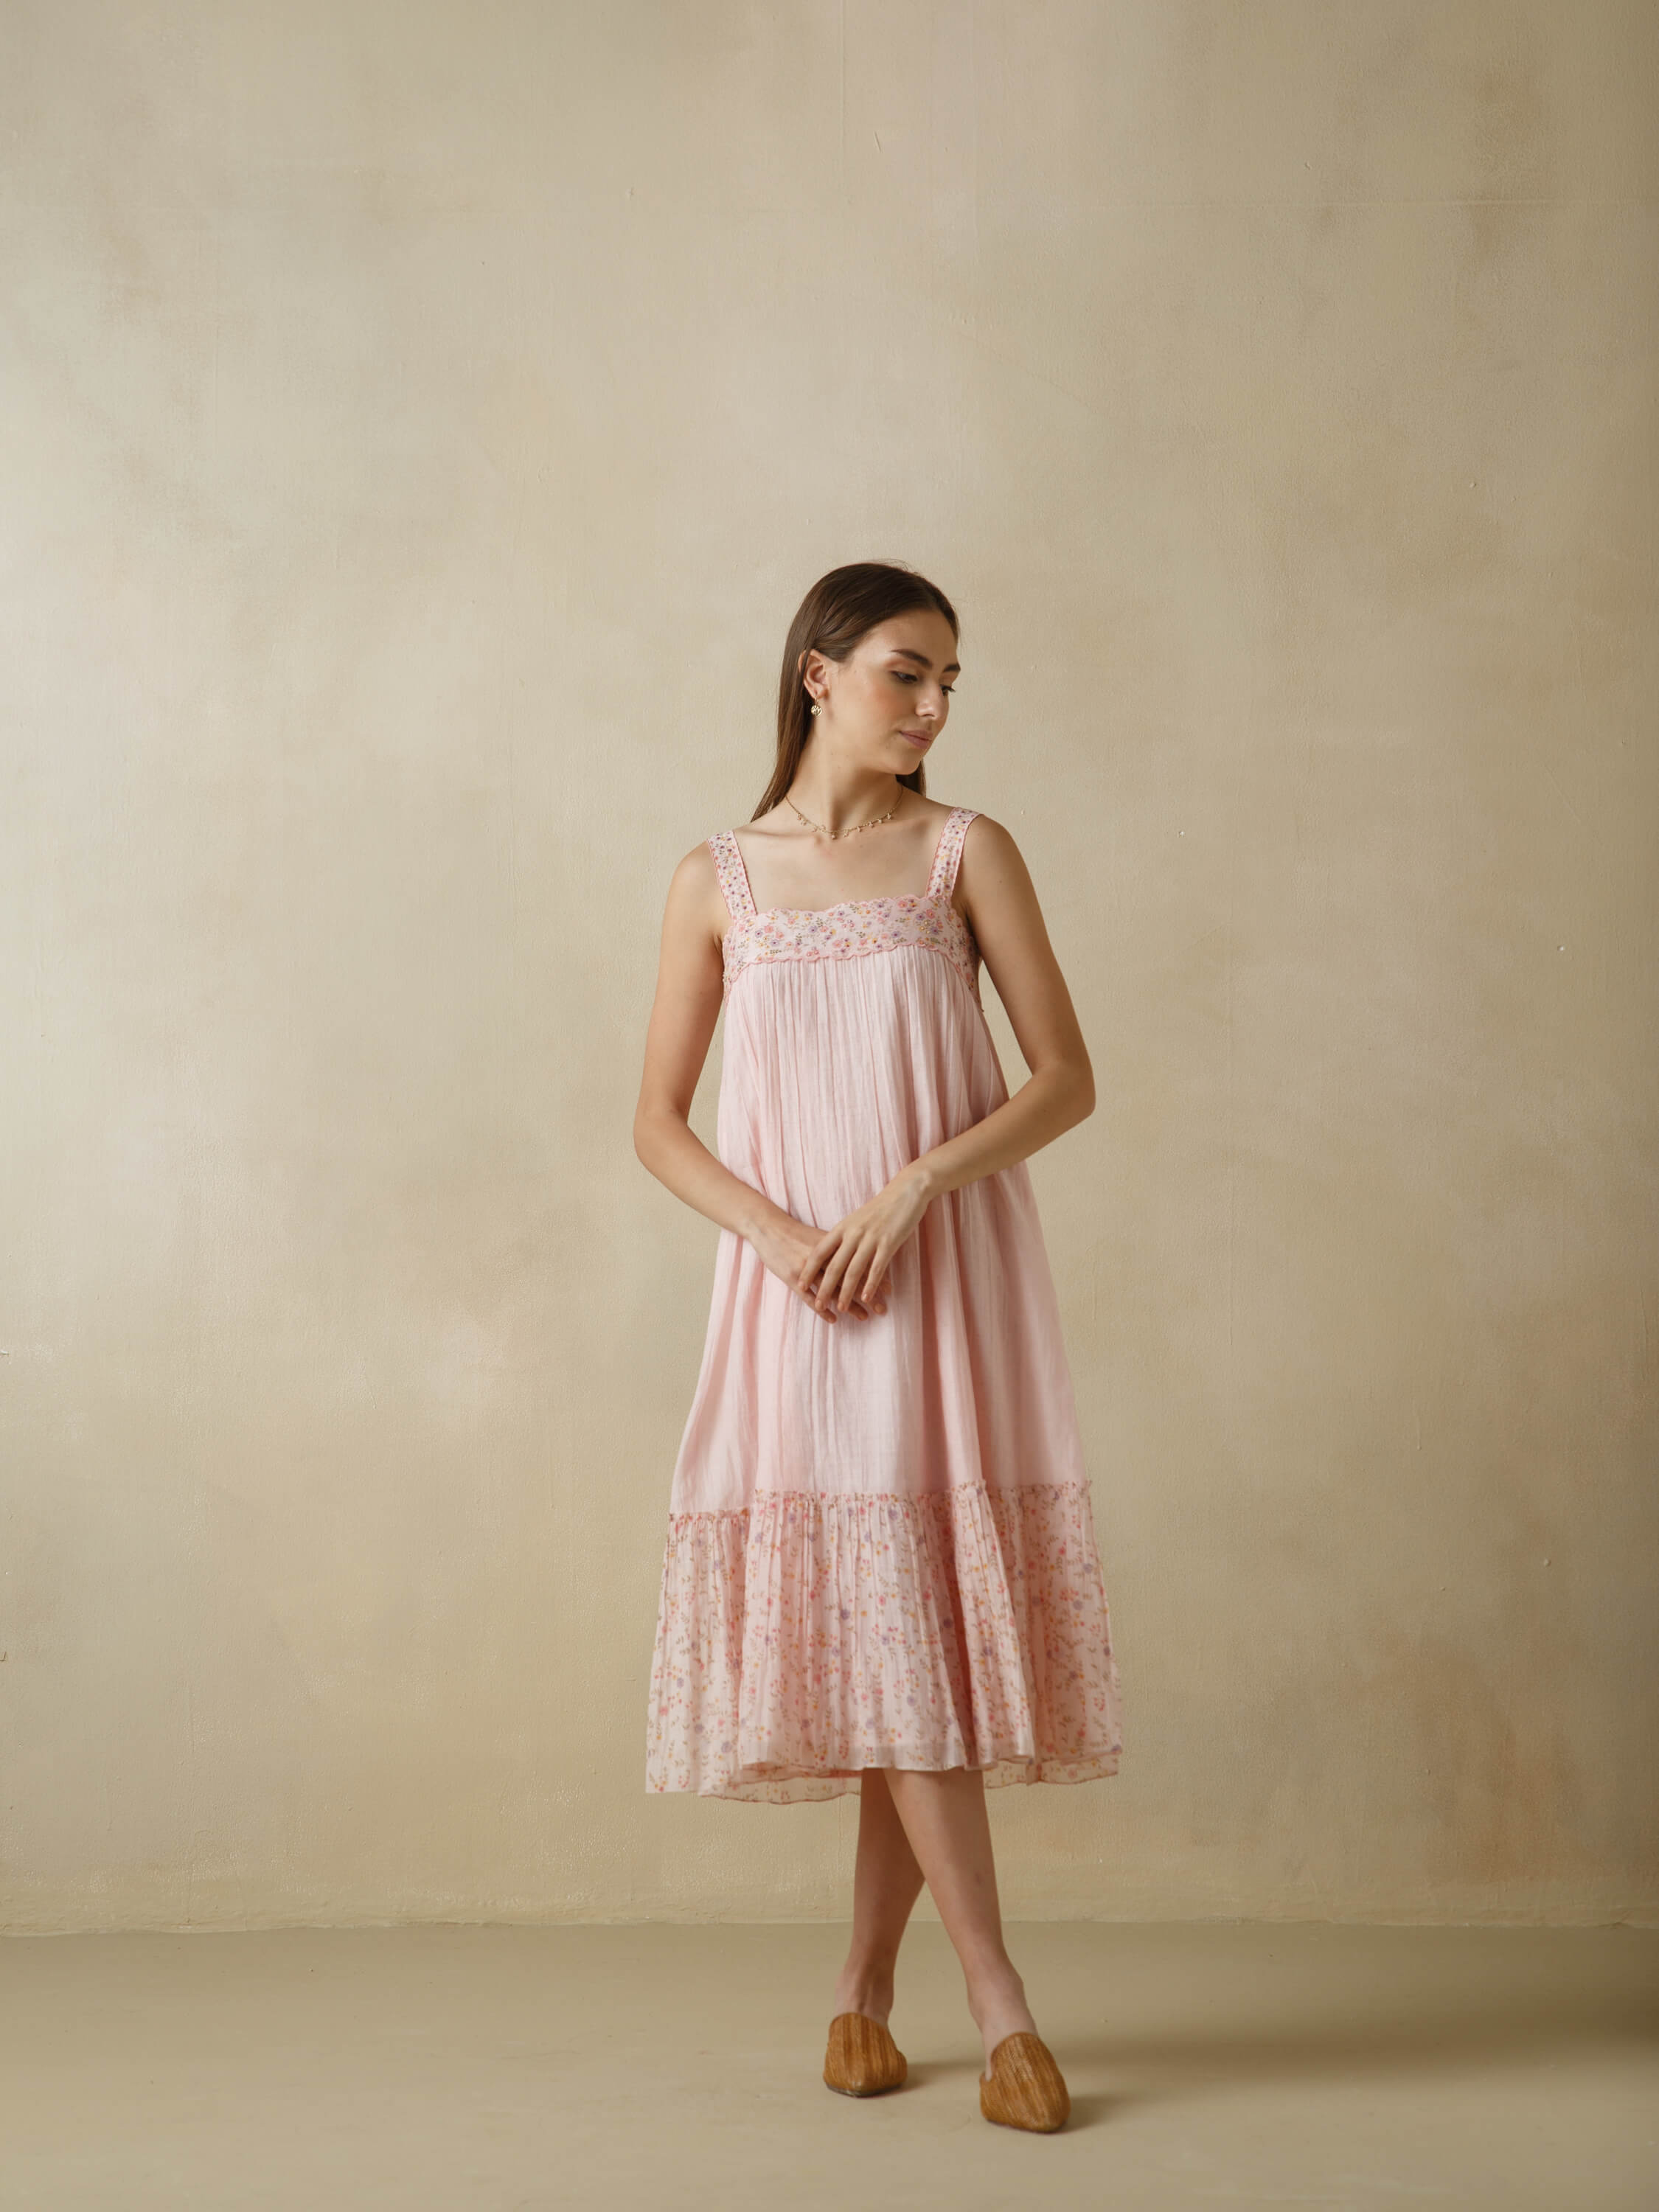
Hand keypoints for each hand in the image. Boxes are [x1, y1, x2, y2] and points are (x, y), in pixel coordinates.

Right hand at [748, 1211, 887, 1322]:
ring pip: (833, 1290)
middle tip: (883, 1309)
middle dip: (867, 1295)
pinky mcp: (791, 1277)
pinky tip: (834, 1319)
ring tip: (864, 1317)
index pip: (859, 1263)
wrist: (769, 1227)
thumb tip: (863, 1257)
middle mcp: (823, 1256)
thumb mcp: (821, 1237)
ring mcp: (806, 1268)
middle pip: (850, 1279)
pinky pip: (809, 1297)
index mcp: (833, 1244)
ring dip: (849, 1306)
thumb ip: (840, 1248)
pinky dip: (822, 1309)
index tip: (890, 1290)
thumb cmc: (797, 1233)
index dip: (875, 1277)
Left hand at [795, 1165, 933, 1316]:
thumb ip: (846, 1236)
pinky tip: (867, 1298)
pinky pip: (877, 1268)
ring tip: (841, 1308)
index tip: (800, 1285)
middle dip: (824, 1288)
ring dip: (847, 1292)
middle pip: (834, 1265)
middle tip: (817, 1305)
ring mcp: (871, 1238)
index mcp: (842, 1227)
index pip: (819, 1252)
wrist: (905, 1191)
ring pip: (854, 1270)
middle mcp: (853, 1233)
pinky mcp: (889, 1243)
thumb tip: (834, 1255)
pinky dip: (870, 1285)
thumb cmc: (881, 1207)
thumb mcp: (857, 1220)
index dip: (809, 1270)